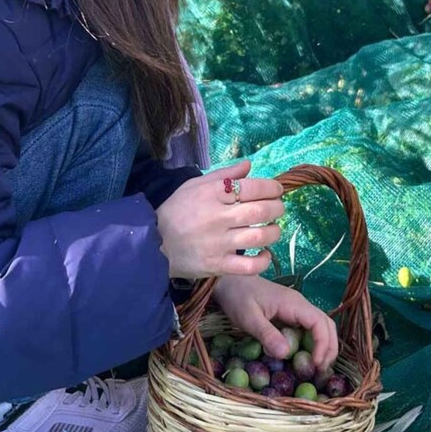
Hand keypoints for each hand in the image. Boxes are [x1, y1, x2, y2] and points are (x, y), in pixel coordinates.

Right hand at [157, 161, 284, 278]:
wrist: (152, 243)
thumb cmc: (176, 211)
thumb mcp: (194, 186)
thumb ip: (223, 175)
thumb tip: (249, 165)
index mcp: (211, 194)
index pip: (251, 187)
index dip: (271, 188)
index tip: (276, 190)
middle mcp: (217, 217)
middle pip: (260, 210)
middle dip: (277, 208)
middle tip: (278, 208)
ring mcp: (218, 243)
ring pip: (259, 237)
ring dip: (274, 232)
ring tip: (273, 229)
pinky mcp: (218, 265)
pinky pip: (249, 266)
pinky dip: (264, 260)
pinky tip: (265, 254)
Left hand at [212, 275, 337, 369]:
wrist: (230, 281)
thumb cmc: (238, 297)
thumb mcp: (249, 318)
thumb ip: (267, 334)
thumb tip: (285, 354)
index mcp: (294, 304)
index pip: (320, 323)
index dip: (323, 345)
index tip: (316, 364)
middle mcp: (300, 305)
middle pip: (326, 325)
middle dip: (329, 348)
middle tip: (321, 370)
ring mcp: (296, 309)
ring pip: (320, 326)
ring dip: (323, 345)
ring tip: (317, 366)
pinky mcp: (290, 314)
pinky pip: (308, 328)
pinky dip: (313, 343)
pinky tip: (305, 356)